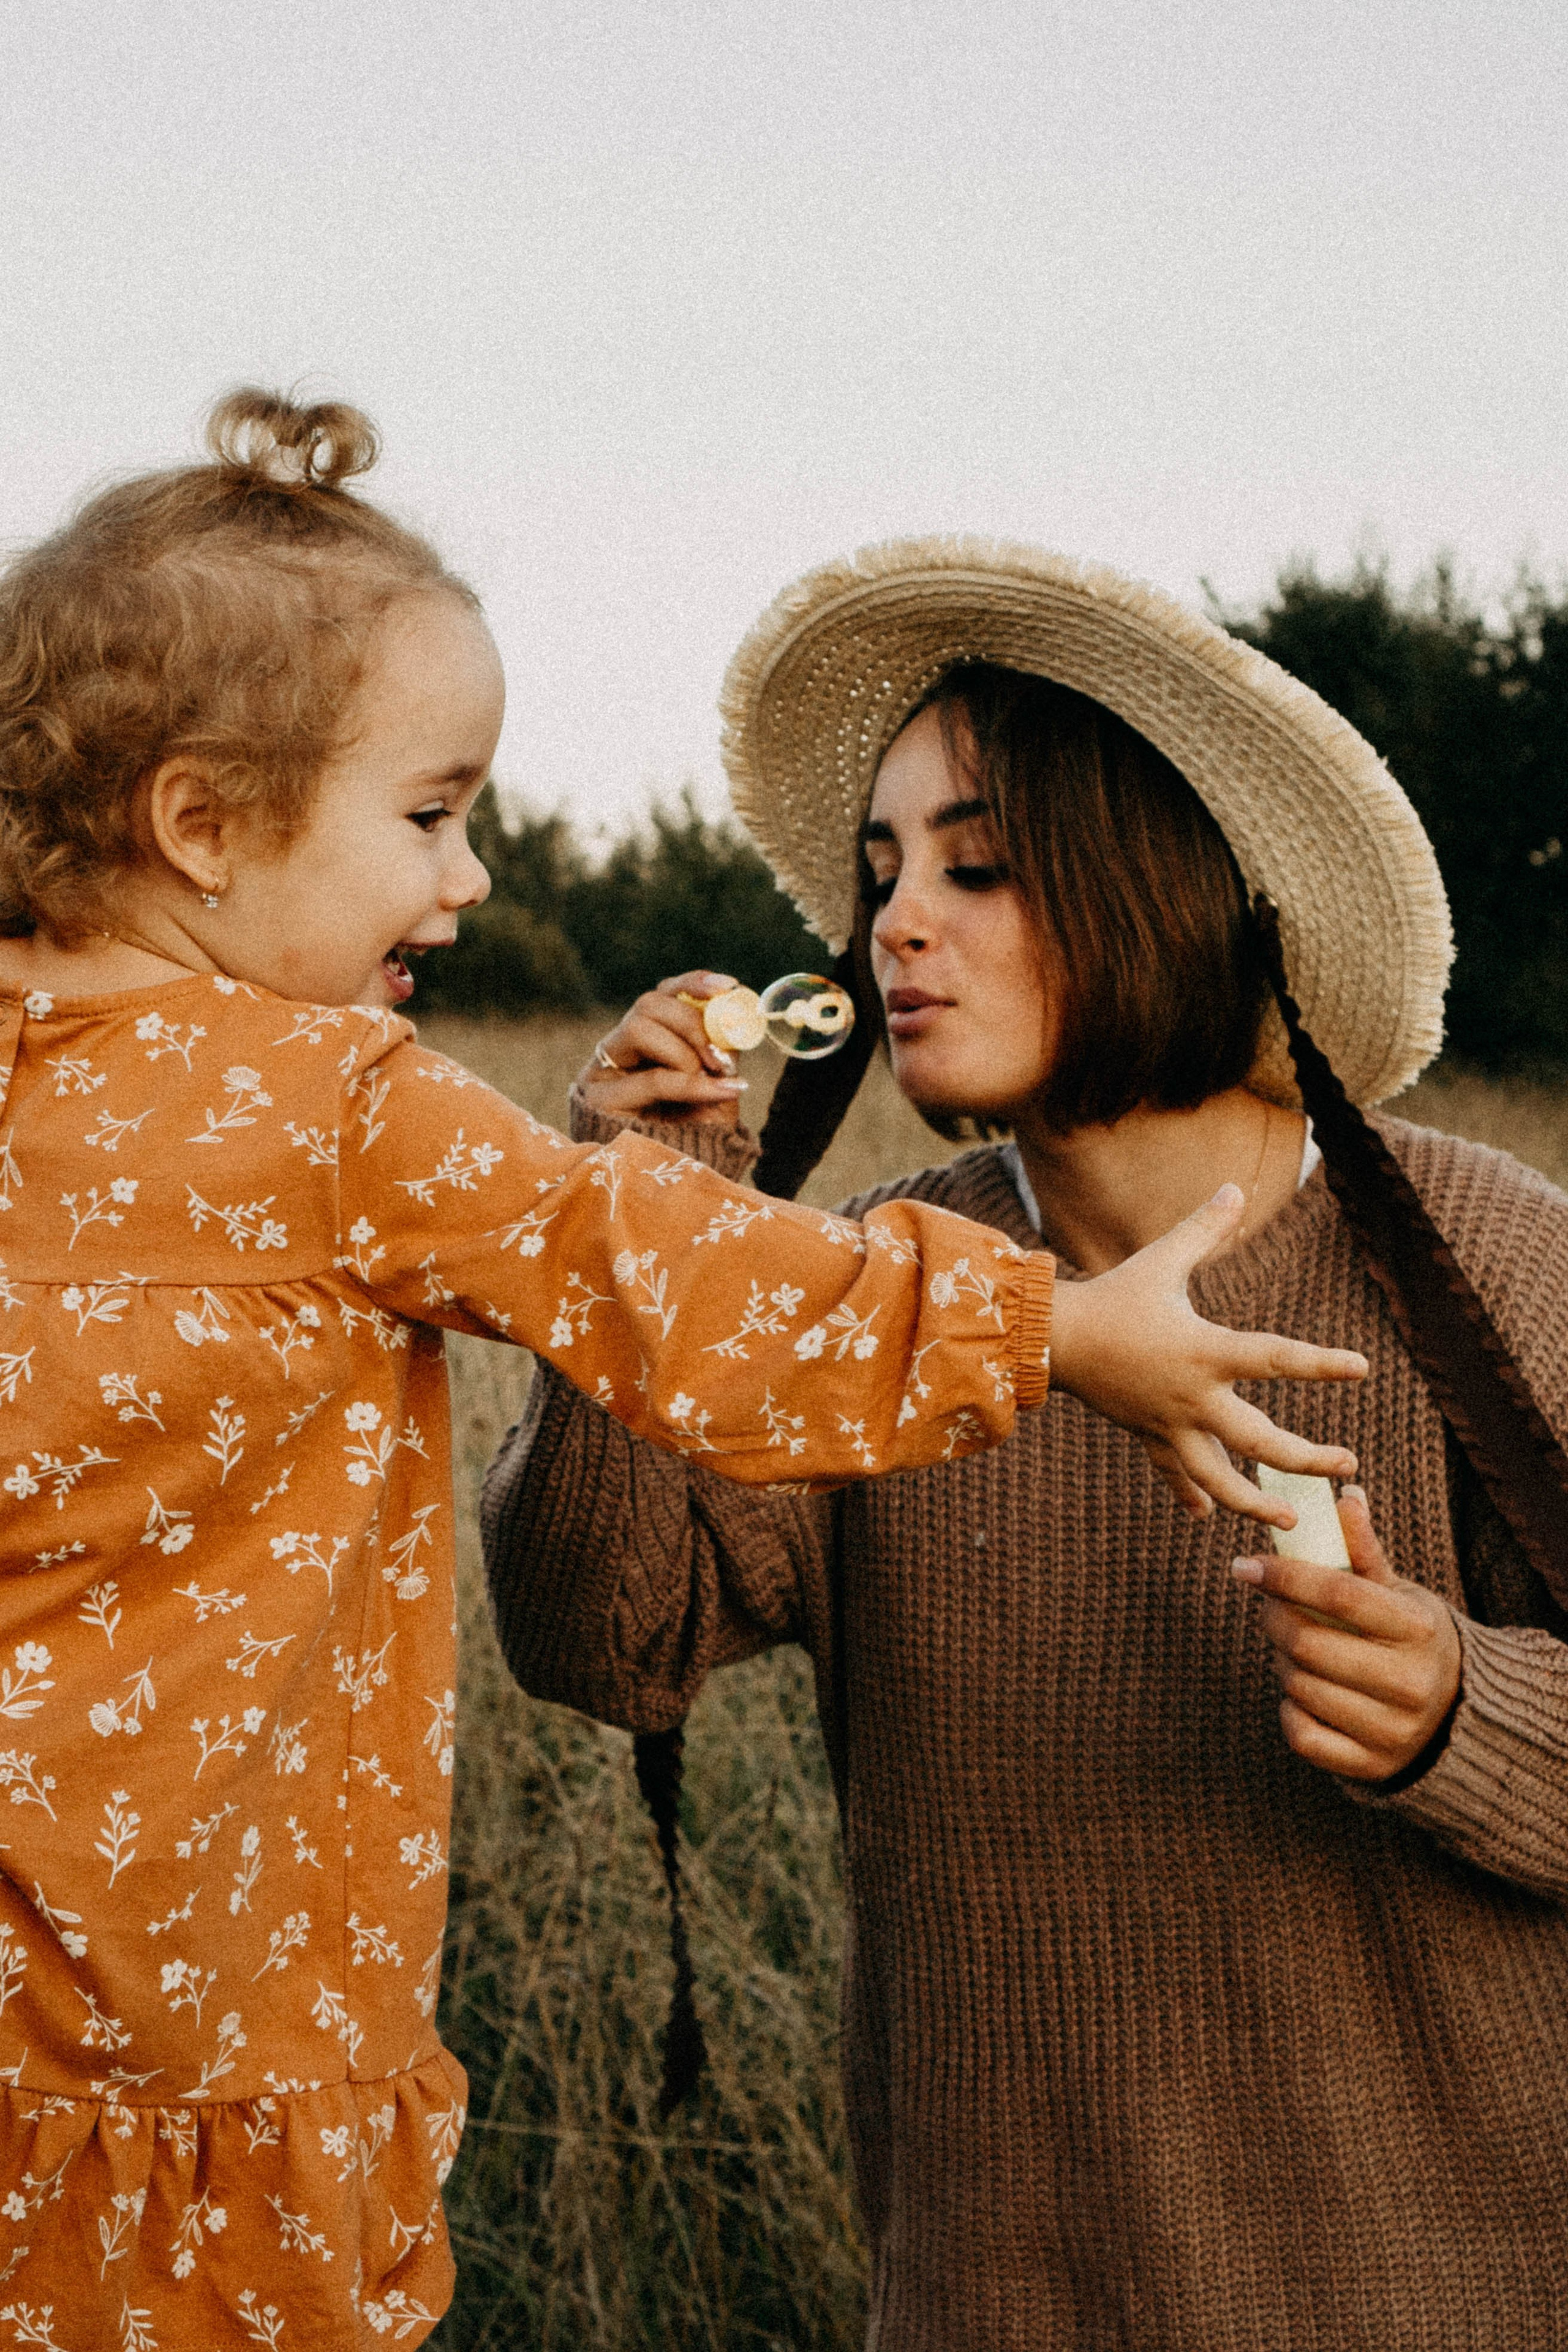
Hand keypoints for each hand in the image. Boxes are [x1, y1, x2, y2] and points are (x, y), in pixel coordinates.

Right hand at [578, 971, 748, 1127]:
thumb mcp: (717, 1086)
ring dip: (686, 1052)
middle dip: (694, 1023)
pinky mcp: (598, 1101)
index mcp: (646, 1041)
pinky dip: (692, 1084)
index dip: (693, 984)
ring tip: (711, 1081)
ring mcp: (603, 1072)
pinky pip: (650, 1078)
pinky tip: (725, 1091)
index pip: (663, 995)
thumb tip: (736, 1015)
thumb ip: (722, 1050)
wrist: (674, 1191)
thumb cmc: (694, 1135)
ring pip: (640, 1027)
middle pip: (649, 1004)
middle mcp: (619, 1050)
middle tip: (723, 1056)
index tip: (729, 986)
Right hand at [1048, 1183, 1367, 1525]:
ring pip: (1217, 1477)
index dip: (1320, 1363)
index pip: (1275, 1358)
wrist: (1052, 1341)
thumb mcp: (1161, 1260)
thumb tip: (1235, 1187)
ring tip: (1291, 1522)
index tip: (1362, 1369)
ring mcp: (1169, 1424)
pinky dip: (1190, 1494)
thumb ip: (1203, 1229)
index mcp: (1204, 1351)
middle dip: (1305, 1460)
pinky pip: (1174, 1473)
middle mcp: (1192, 1397)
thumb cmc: (1113, 1295)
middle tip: (1348, 1468)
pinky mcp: (1148, 1435)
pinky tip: (1205, 1514)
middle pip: (1258, 1441)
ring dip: (1255, 1503)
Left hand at [1231, 1485, 1461, 1781]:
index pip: (1338, 1595)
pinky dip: (1289, 1708)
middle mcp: (1411, 1684)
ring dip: (1281, 1660)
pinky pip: (1302, 1735)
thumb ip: (1365, 1551)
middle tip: (1269, 1607)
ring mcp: (1392, 1731)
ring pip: (1300, 1687)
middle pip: (1309, 1644)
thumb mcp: (1399, 1593)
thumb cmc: (1412, 1638)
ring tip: (1291, 1647)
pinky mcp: (1371, 1767)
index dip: (1284, 1576)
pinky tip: (1300, 1690)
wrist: (1454, 1713)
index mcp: (1418, 1630)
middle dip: (1275, 1618)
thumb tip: (1345, 1495)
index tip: (1245, 1565)